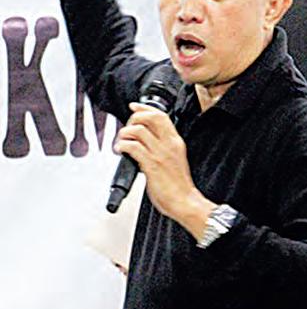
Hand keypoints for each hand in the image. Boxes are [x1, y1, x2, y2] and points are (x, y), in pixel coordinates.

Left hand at [116, 103, 215, 236]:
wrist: (185, 202)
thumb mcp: (175, 159)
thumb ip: (163, 148)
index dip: (145, 108)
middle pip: (150, 117)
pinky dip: (122, 146)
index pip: (161, 116)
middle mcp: (169, 144)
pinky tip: (120, 150)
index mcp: (175, 142)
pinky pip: (133, 147)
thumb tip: (145, 143)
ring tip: (121, 142)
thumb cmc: (179, 186)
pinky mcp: (152, 165)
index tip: (134, 106)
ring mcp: (160, 154)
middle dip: (134, 118)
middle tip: (127, 128)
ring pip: (138, 130)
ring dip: (124, 133)